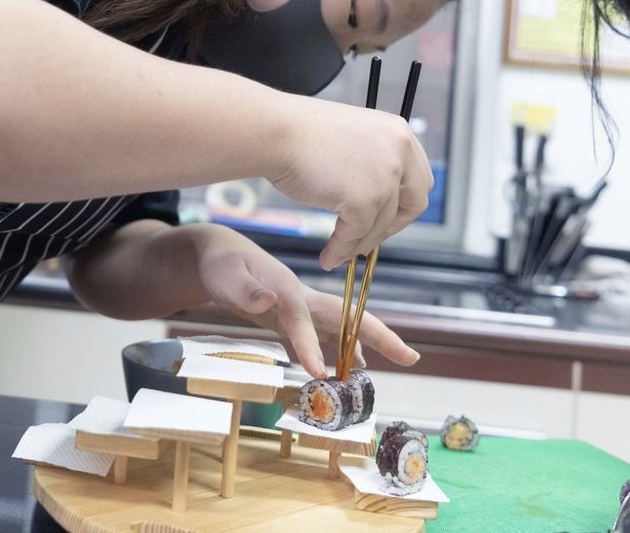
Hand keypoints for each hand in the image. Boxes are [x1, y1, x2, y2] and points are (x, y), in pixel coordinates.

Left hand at [190, 224, 419, 376]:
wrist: (218, 253)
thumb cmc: (221, 264)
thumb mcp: (226, 276)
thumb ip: (245, 290)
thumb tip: (266, 302)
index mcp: (288, 289)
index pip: (303, 321)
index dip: (312, 347)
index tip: (319, 373)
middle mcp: (303, 298)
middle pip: (349, 318)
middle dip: (381, 337)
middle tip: (411, 358)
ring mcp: (302, 307)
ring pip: (341, 329)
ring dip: (362, 347)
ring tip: (375, 375)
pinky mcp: (294, 316)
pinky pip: (324, 336)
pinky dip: (339, 351)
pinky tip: (345, 368)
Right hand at [268, 96, 432, 270]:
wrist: (275, 131)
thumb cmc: (300, 133)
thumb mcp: (353, 139)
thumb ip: (373, 163)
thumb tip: (378, 201)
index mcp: (399, 133)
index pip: (419, 179)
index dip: (403, 204)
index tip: (387, 219)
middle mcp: (399, 152)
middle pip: (414, 203)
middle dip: (391, 227)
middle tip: (367, 239)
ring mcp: (385, 176)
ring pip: (380, 225)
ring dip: (359, 243)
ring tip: (340, 252)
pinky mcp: (365, 199)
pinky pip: (355, 236)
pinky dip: (341, 250)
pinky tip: (328, 255)